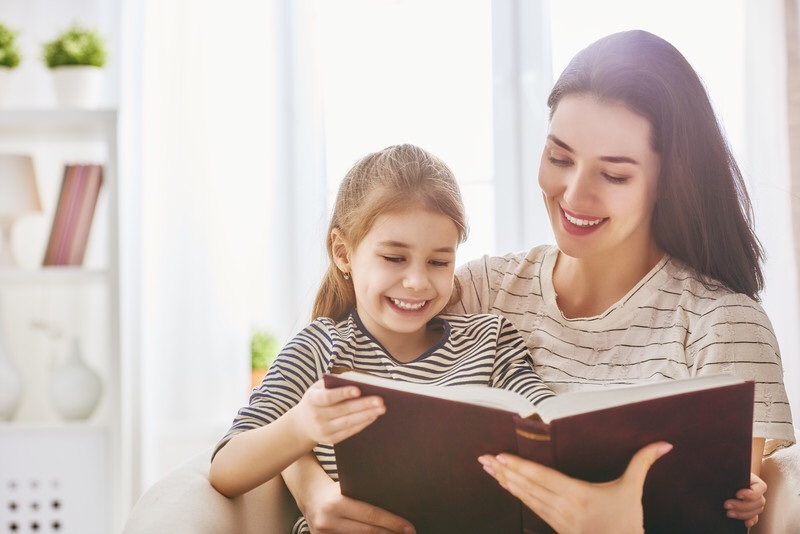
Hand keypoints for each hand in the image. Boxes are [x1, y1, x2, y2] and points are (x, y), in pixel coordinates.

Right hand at [292, 381, 385, 444]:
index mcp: (312, 400)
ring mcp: (323, 430)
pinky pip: (350, 431)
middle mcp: (317, 416)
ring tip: (382, 408)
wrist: (302, 424)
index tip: (358, 390)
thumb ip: (334, 383)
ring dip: (367, 415)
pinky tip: (373, 416)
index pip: (328, 397)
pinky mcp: (331, 439)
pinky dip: (363, 423)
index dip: (343, 393)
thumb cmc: (316, 399)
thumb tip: (359, 381)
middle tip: (380, 399)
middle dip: (363, 405)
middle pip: (343, 410)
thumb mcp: (318, 388)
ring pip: (349, 422)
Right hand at [302, 476, 415, 533]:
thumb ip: (365, 494)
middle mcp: (328, 521)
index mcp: (336, 503)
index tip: (409, 528)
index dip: (393, 523)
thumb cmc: (334, 488)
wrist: (309, 495)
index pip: (371, 516)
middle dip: (390, 533)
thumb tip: (395, 503)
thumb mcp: (348, 486)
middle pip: (368, 532)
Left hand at [478, 441, 672, 533]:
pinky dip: (517, 495)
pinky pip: (532, 508)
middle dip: (504, 472)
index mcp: (578, 496)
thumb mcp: (633, 491)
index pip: (543, 477)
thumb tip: (663, 444)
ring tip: (489, 470)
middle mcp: (563, 508)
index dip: (520, 467)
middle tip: (483, 460)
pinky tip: (508, 487)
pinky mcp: (557, 528)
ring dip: (506, 483)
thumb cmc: (627, 523)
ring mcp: (558, 520)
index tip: (501, 457)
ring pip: (526, 498)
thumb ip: (643, 463)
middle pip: (528, 487)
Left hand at [724, 472, 765, 527]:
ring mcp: (755, 502)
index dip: (751, 493)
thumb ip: (726, 472)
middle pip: (759, 502)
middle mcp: (757, 491)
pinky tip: (745, 523)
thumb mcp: (725, 471)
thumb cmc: (721, 473)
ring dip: (743, 514)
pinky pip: (755, 518)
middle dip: (742, 505)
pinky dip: (751, 521)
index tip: (737, 494)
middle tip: (726, 505)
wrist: (719, 477)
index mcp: (754, 480)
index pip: (760, 487)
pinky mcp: (750, 510)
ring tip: (728, 513)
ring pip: (757, 511)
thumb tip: (720, 473)